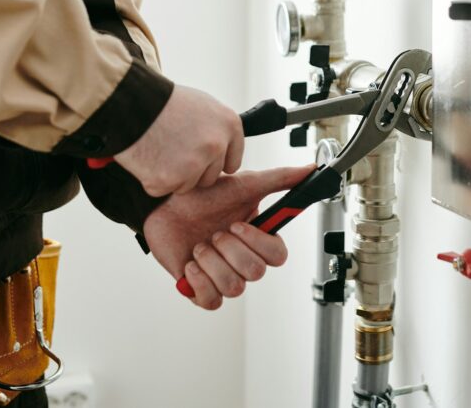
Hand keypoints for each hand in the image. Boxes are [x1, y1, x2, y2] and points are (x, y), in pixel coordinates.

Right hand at [114, 86, 243, 195]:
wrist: (130, 103)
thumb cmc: (163, 101)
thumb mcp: (201, 105)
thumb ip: (216, 129)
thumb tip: (223, 147)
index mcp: (229, 125)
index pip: (233, 161)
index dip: (215, 162)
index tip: (202, 160)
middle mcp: (217, 145)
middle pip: (211, 177)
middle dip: (193, 170)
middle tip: (172, 151)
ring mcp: (195, 164)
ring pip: (188, 186)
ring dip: (173, 175)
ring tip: (159, 150)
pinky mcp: (171, 179)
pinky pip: (163, 189)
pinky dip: (152, 179)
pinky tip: (147, 158)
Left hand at [143, 164, 315, 309]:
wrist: (162, 208)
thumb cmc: (202, 196)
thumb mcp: (242, 184)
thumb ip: (278, 179)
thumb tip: (309, 170)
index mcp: (257, 239)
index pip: (277, 256)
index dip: (258, 243)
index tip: (238, 225)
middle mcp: (242, 260)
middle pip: (255, 272)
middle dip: (230, 250)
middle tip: (215, 233)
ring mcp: (223, 277)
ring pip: (234, 287)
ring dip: (213, 263)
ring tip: (200, 245)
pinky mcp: (202, 290)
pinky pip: (212, 301)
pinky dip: (200, 281)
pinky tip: (191, 263)